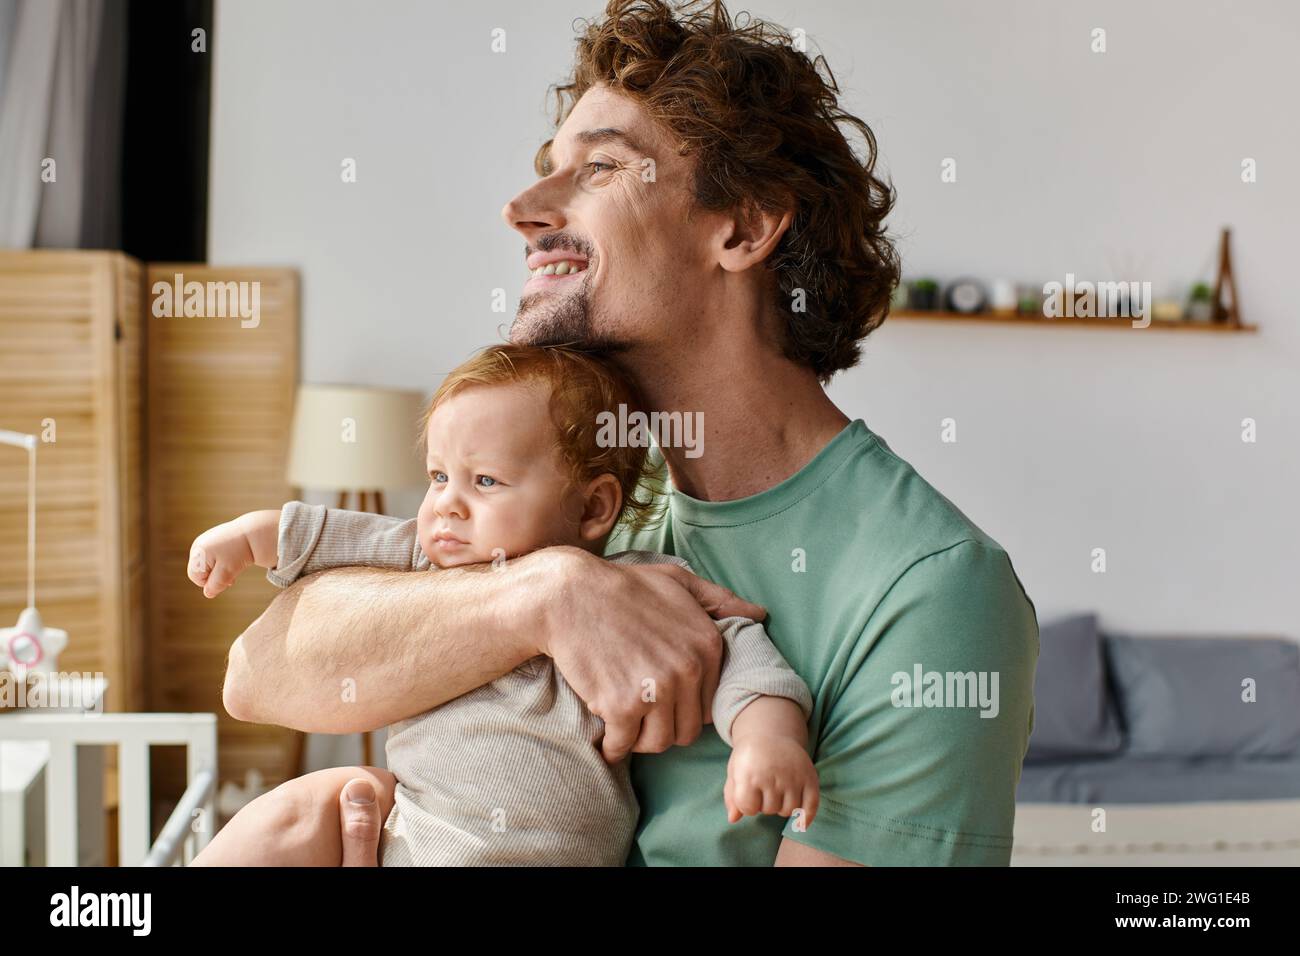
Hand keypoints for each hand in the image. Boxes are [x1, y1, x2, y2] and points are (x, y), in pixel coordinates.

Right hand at [187, 520, 255, 597]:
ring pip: (207, 564)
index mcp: (198, 552)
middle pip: (200, 570)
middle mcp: (198, 545)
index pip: (196, 577)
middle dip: (214, 577)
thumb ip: (216, 585)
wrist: (254, 531)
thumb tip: (207, 594)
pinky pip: (213, 555)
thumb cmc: (240, 551)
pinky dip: (222, 560)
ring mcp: (205, 540)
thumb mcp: (227, 572)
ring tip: (234, 566)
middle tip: (231, 575)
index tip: (228, 581)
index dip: (210, 583)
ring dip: (219, 570)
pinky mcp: (214, 538)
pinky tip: (234, 558)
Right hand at [538, 547, 767, 763]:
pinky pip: (623, 746)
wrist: (568, 594)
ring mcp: (656, 689)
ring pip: (659, 743)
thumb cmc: (622, 587)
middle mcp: (688, 670)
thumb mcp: (678, 581)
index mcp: (706, 644)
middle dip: (663, 727)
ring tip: (623, 723)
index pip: (707, 705)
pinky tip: (604, 735)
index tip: (660, 700)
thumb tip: (760, 614)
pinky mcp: (621, 706)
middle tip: (639, 715)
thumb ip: (719, 600)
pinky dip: (612, 747)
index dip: (682, 706)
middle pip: (686, 730)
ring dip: (639, 740)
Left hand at [723, 735, 819, 827]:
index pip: (748, 808)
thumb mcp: (735, 771)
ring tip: (777, 792)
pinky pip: (811, 806)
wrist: (771, 733)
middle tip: (764, 787)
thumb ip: (732, 796)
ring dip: (782, 807)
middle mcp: (772, 776)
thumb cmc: (750, 756)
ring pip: (788, 810)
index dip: (746, 805)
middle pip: (768, 810)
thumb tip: (732, 819)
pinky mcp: (809, 777)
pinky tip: (800, 823)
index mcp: (749, 774)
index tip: (747, 794)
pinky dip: (805, 818)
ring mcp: (793, 777)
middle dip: (764, 804)